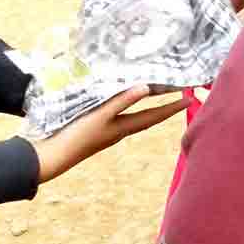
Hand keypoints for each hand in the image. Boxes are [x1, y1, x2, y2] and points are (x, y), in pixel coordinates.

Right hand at [33, 85, 185, 182]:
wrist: (53, 156)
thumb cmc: (78, 136)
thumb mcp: (100, 115)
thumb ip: (121, 100)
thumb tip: (146, 87)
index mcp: (123, 128)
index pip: (154, 116)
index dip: (171, 107)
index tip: (190, 99)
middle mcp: (119, 130)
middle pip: (148, 117)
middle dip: (164, 106)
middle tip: (179, 94)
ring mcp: (108, 131)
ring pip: (135, 117)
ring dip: (148, 106)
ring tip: (158, 95)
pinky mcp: (96, 130)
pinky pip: (121, 116)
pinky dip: (128, 107)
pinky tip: (123, 103)